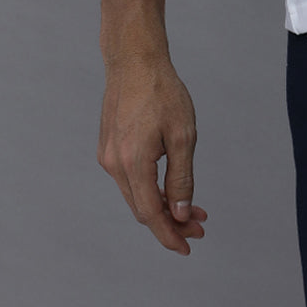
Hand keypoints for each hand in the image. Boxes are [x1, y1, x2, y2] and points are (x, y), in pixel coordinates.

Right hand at [97, 54, 207, 254]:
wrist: (134, 60)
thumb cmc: (162, 92)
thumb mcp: (183, 135)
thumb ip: (181, 177)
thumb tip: (181, 213)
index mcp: (133, 163)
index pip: (151, 214)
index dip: (170, 234)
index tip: (188, 246)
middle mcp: (114, 165)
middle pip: (143, 209)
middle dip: (171, 222)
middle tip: (199, 225)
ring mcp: (107, 156)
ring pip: (136, 195)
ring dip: (162, 205)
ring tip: (190, 208)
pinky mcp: (108, 147)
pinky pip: (129, 179)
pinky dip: (149, 188)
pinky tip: (168, 186)